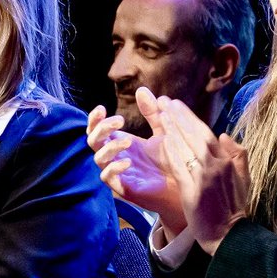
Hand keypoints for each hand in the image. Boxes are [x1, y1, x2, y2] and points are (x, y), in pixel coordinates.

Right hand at [87, 89, 184, 230]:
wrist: (183, 186)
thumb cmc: (170, 159)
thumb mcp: (163, 130)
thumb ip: (152, 112)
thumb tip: (142, 89)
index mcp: (119, 142)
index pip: (97, 129)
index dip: (94, 118)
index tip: (102, 108)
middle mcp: (114, 156)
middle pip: (93, 141)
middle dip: (101, 129)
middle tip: (119, 121)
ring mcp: (116, 172)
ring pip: (98, 158)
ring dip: (109, 147)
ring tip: (128, 141)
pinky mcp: (122, 187)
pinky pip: (107, 177)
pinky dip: (114, 168)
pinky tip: (128, 161)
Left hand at [159, 98, 248, 253]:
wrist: (229, 235)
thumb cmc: (233, 207)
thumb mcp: (243, 179)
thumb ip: (237, 155)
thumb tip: (225, 134)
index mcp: (228, 162)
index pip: (207, 134)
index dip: (190, 118)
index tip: (177, 105)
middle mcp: (217, 166)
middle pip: (196, 136)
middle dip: (179, 117)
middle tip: (165, 101)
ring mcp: (205, 178)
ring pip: (187, 148)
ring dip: (173, 129)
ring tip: (161, 113)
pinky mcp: (193, 191)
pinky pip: (180, 167)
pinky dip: (172, 152)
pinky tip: (162, 140)